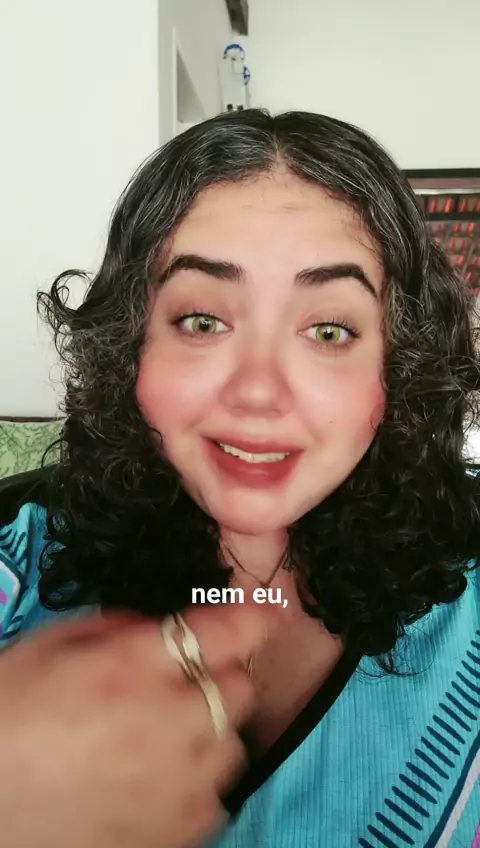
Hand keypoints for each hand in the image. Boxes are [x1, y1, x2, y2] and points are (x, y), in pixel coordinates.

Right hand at [0, 603, 267, 847]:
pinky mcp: (176, 835)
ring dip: (209, 731)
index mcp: (132, 669)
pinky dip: (196, 781)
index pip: (224, 632)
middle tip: (178, 682)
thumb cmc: (6, 718)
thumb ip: (116, 626)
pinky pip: (216, 797)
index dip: (251, 616)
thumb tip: (161, 628)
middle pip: (239, 688)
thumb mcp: (49, 646)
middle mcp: (167, 726)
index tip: (263, 611)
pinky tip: (154, 778)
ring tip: (161, 736)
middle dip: (217, 676)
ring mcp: (177, 787)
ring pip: (233, 744)